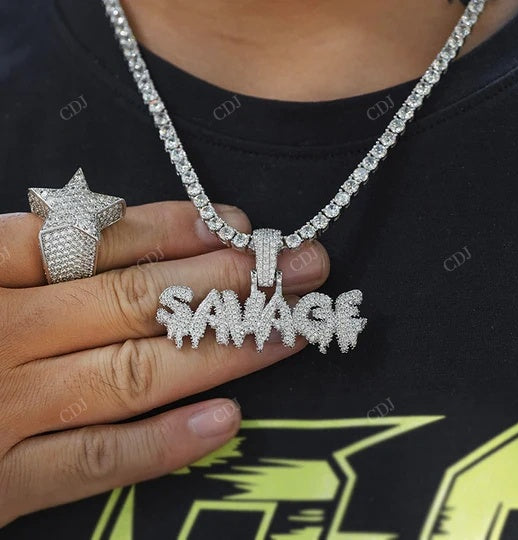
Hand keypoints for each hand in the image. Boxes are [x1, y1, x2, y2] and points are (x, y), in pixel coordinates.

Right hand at [0, 201, 328, 525]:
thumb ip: (32, 257)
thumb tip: (127, 235)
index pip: (94, 240)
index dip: (174, 230)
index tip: (238, 225)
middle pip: (135, 299)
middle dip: (229, 282)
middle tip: (302, 266)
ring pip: (134, 371)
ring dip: (223, 349)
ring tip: (290, 329)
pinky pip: (94, 462)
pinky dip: (164, 443)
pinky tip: (227, 421)